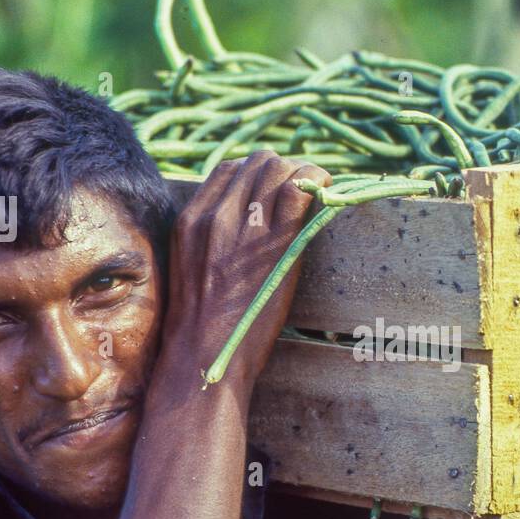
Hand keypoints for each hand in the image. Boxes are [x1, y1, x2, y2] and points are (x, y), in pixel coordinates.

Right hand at [158, 150, 332, 394]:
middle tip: (303, 191)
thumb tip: (244, 230)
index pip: (227, 169)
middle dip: (284, 171)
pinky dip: (318, 181)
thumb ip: (210, 242)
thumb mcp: (192, 272)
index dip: (257, 173)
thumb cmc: (202, 328)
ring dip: (304, 174)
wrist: (204, 355)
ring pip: (278, 169)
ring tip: (320, 190)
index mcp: (190, 220)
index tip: (276, 188)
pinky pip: (299, 190)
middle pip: (257, 163)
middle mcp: (215, 215)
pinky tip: (329, 190)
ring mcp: (243, 226)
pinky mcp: (273, 241)